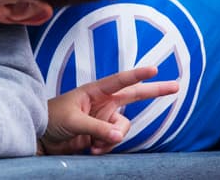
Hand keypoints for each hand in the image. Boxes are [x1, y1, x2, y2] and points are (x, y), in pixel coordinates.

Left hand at [41, 66, 178, 155]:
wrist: (42, 138)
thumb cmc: (53, 119)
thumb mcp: (73, 121)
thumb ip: (97, 127)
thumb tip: (119, 135)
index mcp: (96, 90)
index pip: (121, 81)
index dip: (138, 75)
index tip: (154, 70)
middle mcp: (105, 102)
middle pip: (135, 95)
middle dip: (155, 91)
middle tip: (177, 86)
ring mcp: (105, 119)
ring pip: (123, 128)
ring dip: (112, 138)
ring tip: (92, 144)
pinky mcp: (103, 134)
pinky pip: (114, 141)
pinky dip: (105, 147)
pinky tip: (90, 149)